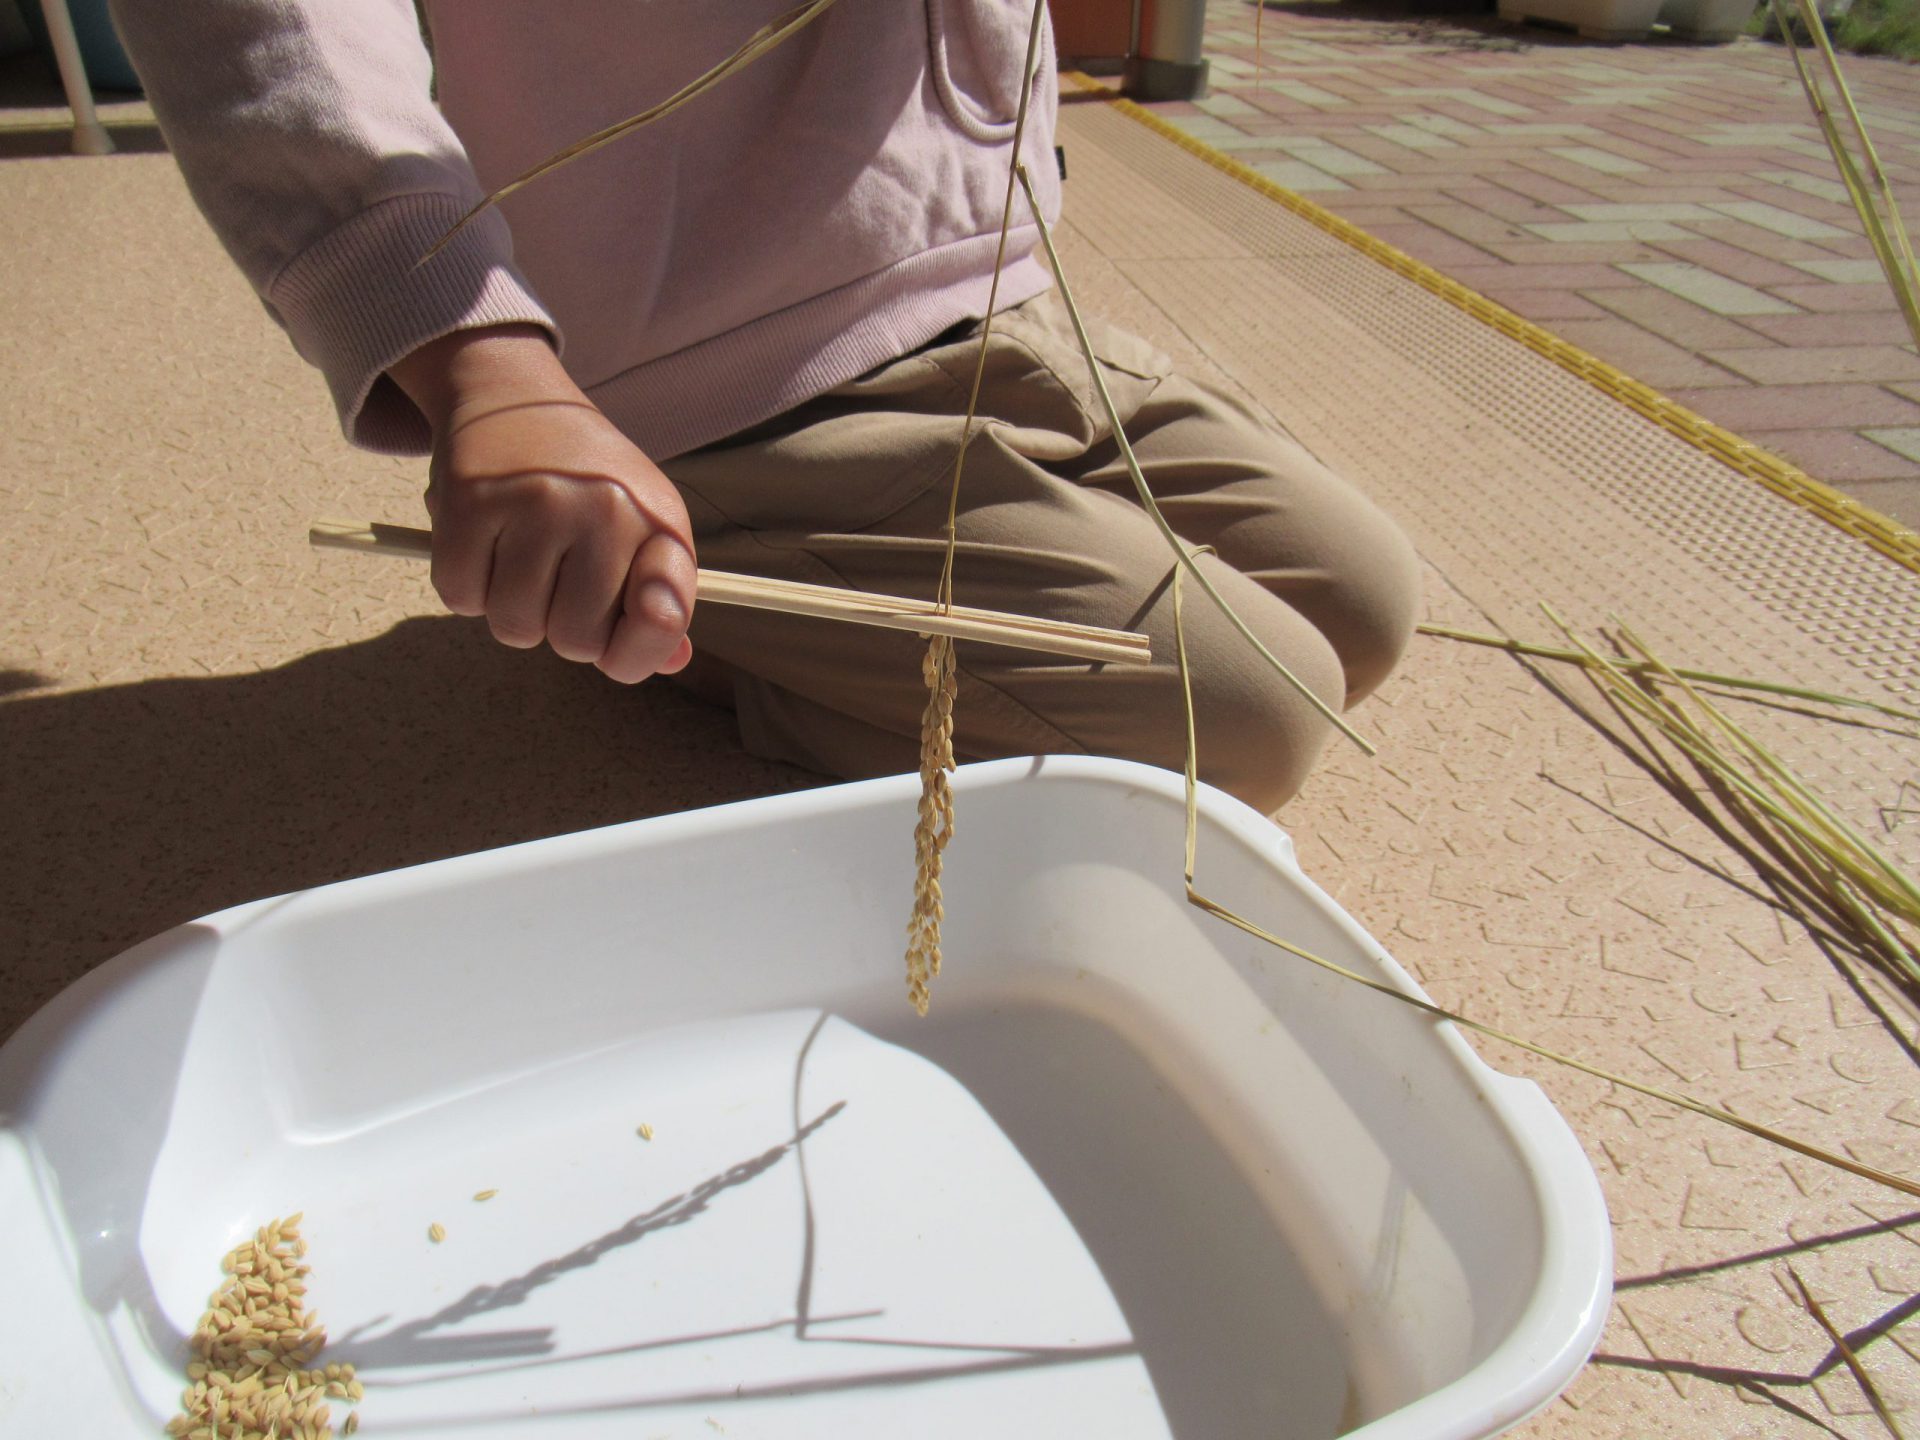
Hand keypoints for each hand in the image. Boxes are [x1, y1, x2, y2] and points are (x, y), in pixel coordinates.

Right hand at [389, 324, 694, 682]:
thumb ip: (659, 596)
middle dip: (560, 628)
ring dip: (509, 611)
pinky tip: (484, 546)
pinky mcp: (471, 501)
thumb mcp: (641, 523)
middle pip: (576, 643)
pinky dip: (466, 587)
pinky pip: (460, 598)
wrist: (516, 396)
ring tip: (520, 556)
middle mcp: (604, 509)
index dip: (639, 646)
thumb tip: (671, 662)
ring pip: (514, 627)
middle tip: (556, 580)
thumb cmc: (588, 481)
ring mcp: (537, 503)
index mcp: (658, 520)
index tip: (620, 636)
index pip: (661, 618)